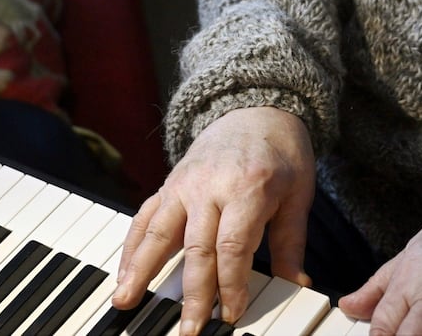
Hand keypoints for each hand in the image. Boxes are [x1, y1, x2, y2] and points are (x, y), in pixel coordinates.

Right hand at [111, 106, 315, 335]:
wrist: (256, 108)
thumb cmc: (282, 153)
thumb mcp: (298, 194)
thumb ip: (291, 242)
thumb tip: (298, 284)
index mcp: (248, 187)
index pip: (233, 245)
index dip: (231, 284)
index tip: (232, 314)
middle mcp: (210, 185)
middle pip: (196, 246)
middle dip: (192, 294)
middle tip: (188, 330)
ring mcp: (184, 184)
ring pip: (158, 231)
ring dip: (141, 270)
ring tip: (126, 301)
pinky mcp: (169, 184)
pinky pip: (145, 216)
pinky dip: (131, 246)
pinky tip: (123, 274)